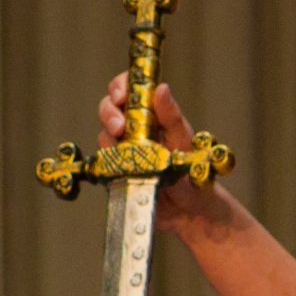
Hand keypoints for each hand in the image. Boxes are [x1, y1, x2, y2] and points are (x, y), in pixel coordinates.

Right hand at [98, 75, 229, 230]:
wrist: (189, 209)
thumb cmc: (191, 171)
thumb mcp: (184, 140)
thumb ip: (171, 116)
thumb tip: (161, 87)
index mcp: (150, 113)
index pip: (129, 88)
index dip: (120, 86)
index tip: (121, 96)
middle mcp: (133, 128)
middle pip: (108, 107)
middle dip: (109, 113)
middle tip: (119, 127)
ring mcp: (121, 149)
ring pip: (103, 134)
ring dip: (110, 139)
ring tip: (126, 152)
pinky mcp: (115, 170)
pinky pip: (103, 162)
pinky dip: (109, 163)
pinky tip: (122, 169)